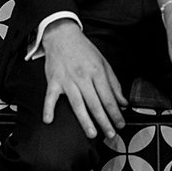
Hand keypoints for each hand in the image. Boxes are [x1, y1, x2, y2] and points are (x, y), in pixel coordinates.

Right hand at [42, 20, 126, 140]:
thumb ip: (114, 83)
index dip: (116, 113)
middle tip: (111, 134)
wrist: (63, 36)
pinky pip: (50, 97)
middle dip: (104, 121)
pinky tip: (49, 120)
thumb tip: (123, 101)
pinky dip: (48, 108)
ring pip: (77, 104)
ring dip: (85, 121)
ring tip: (92, 134)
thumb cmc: (84, 50)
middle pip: (95, 103)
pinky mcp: (53, 81)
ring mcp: (67, 80)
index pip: (109, 97)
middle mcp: (83, 77)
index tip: (120, 124)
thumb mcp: (104, 63)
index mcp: (97, 72)